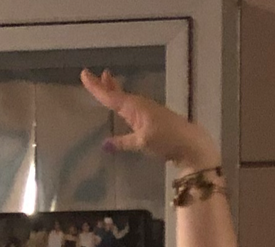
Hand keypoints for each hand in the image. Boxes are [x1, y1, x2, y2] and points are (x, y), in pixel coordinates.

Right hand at [80, 69, 218, 171]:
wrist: (191, 144)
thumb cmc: (166, 140)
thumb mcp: (143, 142)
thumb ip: (124, 142)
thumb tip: (105, 144)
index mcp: (133, 107)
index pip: (110, 96)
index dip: (96, 87)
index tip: (84, 74)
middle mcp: (138, 105)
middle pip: (118, 92)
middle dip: (106, 84)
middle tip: (95, 74)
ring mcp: (146, 111)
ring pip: (125, 98)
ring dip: (115, 90)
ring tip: (106, 82)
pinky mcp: (152, 119)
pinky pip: (132, 107)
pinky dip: (124, 103)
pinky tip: (124, 107)